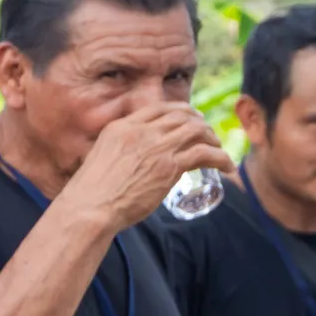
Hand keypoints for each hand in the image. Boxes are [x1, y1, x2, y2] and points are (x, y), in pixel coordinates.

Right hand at [59, 103, 231, 231]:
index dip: (179, 110)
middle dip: (199, 121)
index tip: (188, 118)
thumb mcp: (98, 159)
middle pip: (181, 115)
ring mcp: (157, 147)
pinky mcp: (170, 166)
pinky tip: (227, 166)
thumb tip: (123, 162)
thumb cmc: (89, 193)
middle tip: (208, 132)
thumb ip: (115, 152)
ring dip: (212, 138)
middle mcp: (141, 131)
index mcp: (121, 127)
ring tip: (218, 149)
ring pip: (196, 130)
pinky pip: (205, 153)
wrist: (90, 207)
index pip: (158, 108)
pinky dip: (221, 158)